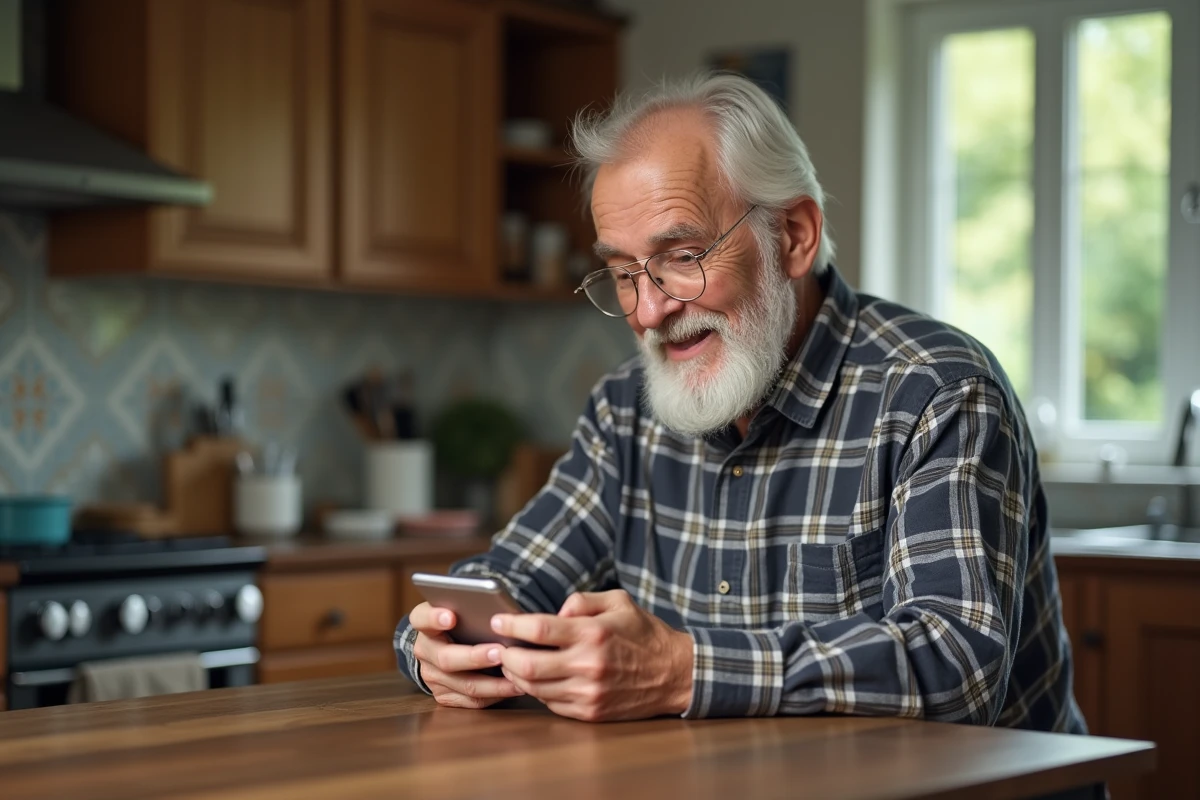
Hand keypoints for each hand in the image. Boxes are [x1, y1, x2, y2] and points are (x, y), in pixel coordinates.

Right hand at [409, 602, 524, 708]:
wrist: (443, 646)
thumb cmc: (461, 622)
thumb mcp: (460, 609)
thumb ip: (472, 608)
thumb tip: (502, 613)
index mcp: (425, 624)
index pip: (422, 618)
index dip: (434, 618)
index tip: (451, 617)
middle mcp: (424, 651)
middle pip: (446, 658)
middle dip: (475, 657)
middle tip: (499, 652)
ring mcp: (432, 676)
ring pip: (464, 684)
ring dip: (493, 682)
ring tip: (516, 675)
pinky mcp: (444, 695)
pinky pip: (472, 701)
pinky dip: (495, 695)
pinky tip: (513, 687)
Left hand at [491, 590, 693, 721]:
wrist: (675, 674)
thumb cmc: (644, 634)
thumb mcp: (618, 602)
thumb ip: (581, 602)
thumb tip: (553, 615)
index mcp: (593, 634)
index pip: (538, 629)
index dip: (511, 625)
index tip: (498, 620)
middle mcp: (588, 665)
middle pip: (526, 665)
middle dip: (505, 656)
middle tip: (500, 647)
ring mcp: (588, 693)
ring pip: (533, 689)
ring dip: (516, 676)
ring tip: (514, 663)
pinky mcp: (590, 713)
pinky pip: (550, 704)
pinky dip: (537, 691)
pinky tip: (537, 680)